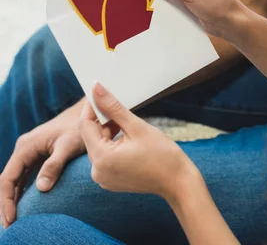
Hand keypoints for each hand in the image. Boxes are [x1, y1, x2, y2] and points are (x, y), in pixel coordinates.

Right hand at [0, 99, 86, 228]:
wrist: (87, 114)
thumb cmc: (78, 128)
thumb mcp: (68, 146)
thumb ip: (54, 165)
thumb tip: (41, 188)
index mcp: (26, 146)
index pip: (7, 178)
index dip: (6, 200)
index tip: (11, 219)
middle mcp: (24, 149)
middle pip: (7, 181)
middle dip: (6, 203)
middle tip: (10, 226)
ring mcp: (30, 152)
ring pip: (15, 180)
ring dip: (13, 199)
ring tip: (15, 221)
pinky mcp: (37, 156)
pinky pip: (24, 177)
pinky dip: (21, 192)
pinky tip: (24, 206)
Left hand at [79, 83, 196, 201]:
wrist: (177, 181)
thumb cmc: (161, 154)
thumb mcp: (136, 126)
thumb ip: (113, 107)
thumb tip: (96, 89)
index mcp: (101, 158)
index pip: (85, 126)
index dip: (91, 107)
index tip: (99, 92)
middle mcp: (97, 171)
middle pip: (91, 136)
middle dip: (102, 118)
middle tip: (117, 105)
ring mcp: (103, 178)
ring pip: (98, 144)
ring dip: (108, 130)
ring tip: (126, 121)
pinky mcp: (110, 179)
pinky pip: (104, 155)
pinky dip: (112, 142)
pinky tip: (127, 135)